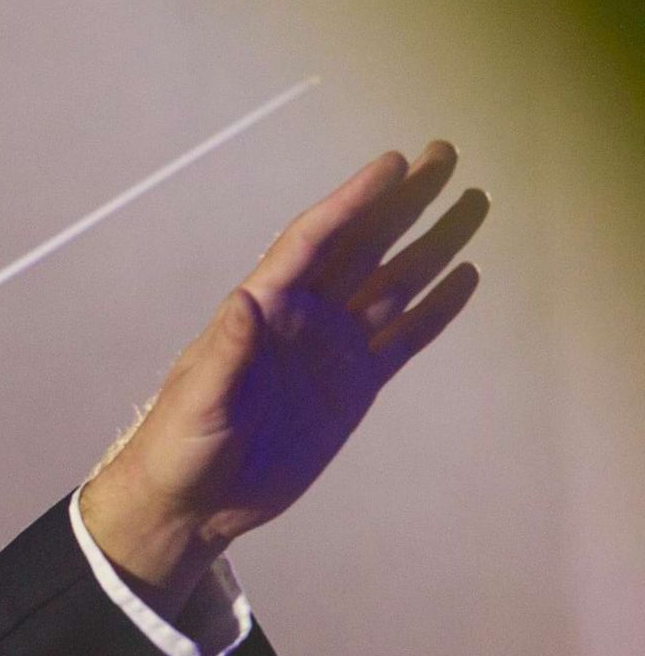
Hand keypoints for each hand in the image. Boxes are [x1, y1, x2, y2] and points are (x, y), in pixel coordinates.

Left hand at [82, 142, 488, 616]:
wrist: (197, 500)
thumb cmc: (182, 441)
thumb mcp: (198, 397)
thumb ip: (226, 351)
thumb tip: (247, 299)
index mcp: (264, 306)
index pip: (315, 239)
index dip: (353, 200)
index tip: (394, 164)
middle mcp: (304, 316)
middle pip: (363, 247)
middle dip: (403, 204)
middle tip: (445, 155)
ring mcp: (332, 349)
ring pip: (392, 285)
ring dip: (430, 246)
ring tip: (473, 205)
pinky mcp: (353, 386)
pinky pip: (402, 339)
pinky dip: (434, 310)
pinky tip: (463, 279)